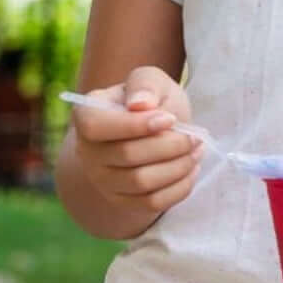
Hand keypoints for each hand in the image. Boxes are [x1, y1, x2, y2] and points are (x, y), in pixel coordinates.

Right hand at [70, 65, 201, 215]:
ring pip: (142, 182)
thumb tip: (140, 104)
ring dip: (178, 166)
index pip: (97, 127)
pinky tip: (191, 169)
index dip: (134, 125)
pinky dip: (179, 187)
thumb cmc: (151, 101)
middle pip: (127, 156)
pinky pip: (152, 203)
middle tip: (194, 136)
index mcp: (86, 115)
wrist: (152, 131)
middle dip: (169, 145)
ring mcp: (102, 180)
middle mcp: (86, 151)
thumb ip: (144, 85)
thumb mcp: (150, 80)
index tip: (169, 119)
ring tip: (195, 150)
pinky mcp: (122, 200)